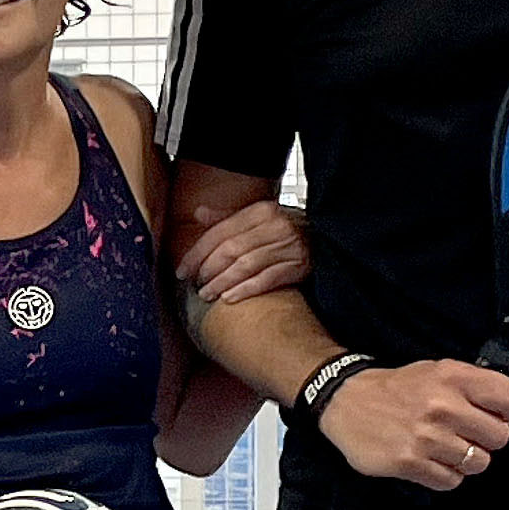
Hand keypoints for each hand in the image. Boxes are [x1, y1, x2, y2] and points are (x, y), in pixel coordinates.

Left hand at [177, 197, 309, 306]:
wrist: (326, 239)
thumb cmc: (286, 230)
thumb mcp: (259, 217)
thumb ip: (228, 217)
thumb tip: (198, 213)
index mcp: (261, 210)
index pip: (220, 232)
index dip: (197, 252)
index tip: (182, 269)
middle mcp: (275, 225)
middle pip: (231, 249)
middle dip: (208, 269)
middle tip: (195, 284)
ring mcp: (288, 246)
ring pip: (246, 266)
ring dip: (222, 283)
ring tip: (207, 295)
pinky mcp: (299, 265)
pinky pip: (266, 280)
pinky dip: (245, 290)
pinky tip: (229, 298)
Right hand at [325, 360, 508, 489]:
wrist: (346, 401)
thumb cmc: (398, 388)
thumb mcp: (441, 372)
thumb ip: (486, 388)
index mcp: (453, 377)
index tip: (499, 415)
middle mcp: (442, 406)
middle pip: (499, 437)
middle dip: (487, 439)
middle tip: (465, 432)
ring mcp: (426, 437)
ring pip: (478, 463)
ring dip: (466, 460)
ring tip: (445, 447)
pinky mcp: (410, 463)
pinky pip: (451, 481)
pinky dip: (445, 475)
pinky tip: (430, 460)